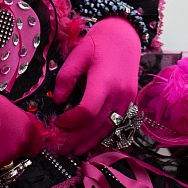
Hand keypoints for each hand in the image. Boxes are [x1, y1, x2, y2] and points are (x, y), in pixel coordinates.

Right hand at [0, 91, 42, 174]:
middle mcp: (20, 143)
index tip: (21, 139)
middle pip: (20, 150)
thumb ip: (14, 117)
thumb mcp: (3, 104)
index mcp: (26, 127)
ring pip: (7, 157)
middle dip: (12, 145)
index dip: (28, 140)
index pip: (36, 142)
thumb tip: (15, 120)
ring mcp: (7, 156)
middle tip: (0, 137)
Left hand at [51, 18, 140, 155]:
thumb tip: (58, 100)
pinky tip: (91, 143)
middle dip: (77, 139)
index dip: (71, 121)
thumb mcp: (78, 54)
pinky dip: (103, 136)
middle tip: (60, 147)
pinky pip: (117, 125)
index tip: (57, 121)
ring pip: (109, 129)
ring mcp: (127, 100)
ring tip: (73, 151)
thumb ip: (66, 78)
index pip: (88, 111)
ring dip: (91, 142)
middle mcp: (119, 94)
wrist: (125, 36)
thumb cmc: (99, 43)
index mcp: (104, 81)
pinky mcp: (130, 103)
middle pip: (97, 125)